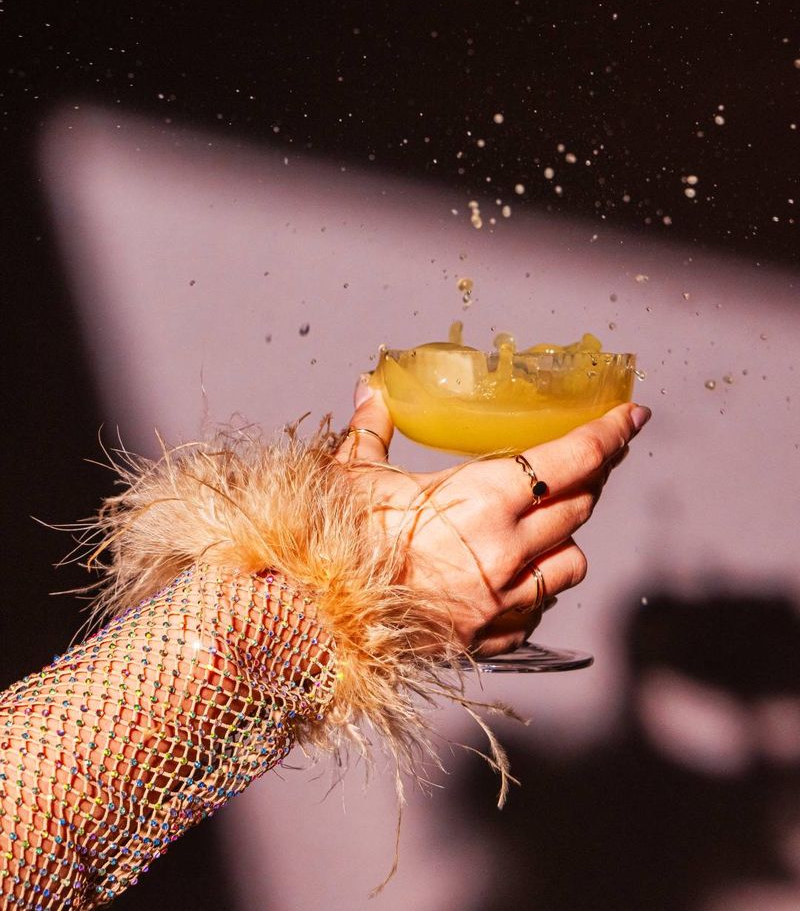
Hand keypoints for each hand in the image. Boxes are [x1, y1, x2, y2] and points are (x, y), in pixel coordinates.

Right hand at [336, 379, 649, 656]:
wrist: (318, 622)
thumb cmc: (336, 544)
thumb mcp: (354, 474)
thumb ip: (373, 427)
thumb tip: (371, 389)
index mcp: (483, 499)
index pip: (571, 460)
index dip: (608, 435)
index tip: (630, 417)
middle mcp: (507, 549)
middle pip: (581, 506)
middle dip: (593, 477)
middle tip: (592, 459)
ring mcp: (503, 598)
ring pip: (572, 562)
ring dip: (568, 537)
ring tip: (549, 523)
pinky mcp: (490, 636)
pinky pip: (539, 608)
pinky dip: (539, 587)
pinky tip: (520, 576)